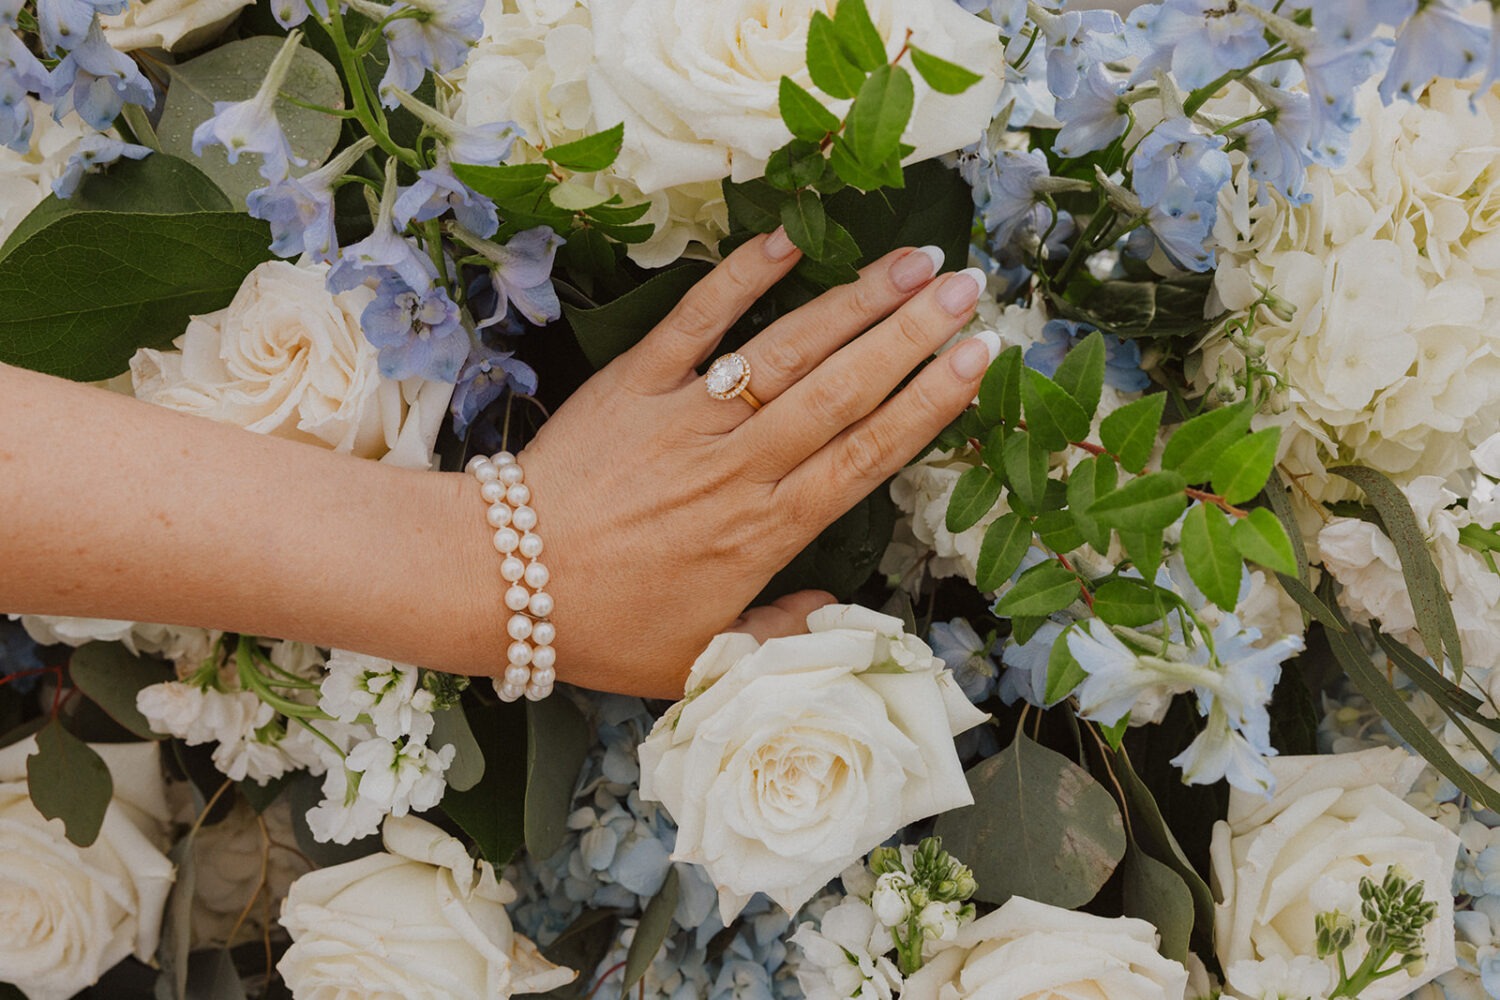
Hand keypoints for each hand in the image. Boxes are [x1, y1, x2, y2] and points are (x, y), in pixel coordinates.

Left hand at [521, 230, 999, 696]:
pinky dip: (738, 279)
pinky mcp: (633, 383)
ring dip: (853, 301)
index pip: (866, 456)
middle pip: (843, 388)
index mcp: (764, 531)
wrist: (497, 583)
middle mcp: (738, 465)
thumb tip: (835, 612)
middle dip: (913, 332)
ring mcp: (686, 416)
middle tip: (969, 284)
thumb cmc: (600, 627)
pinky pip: (693, 322)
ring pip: (786, 350)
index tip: (980, 357)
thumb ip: (777, 633)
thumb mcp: (700, 661)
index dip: (929, 402)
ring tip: (913, 259)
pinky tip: (786, 239)